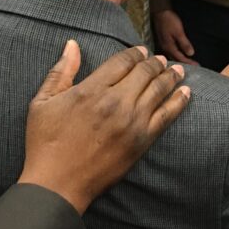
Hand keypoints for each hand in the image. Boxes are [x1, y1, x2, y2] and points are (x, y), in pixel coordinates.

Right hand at [18, 42, 190, 213]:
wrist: (57, 184)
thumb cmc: (45, 144)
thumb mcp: (42, 102)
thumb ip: (61, 71)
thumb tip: (73, 45)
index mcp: (91, 90)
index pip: (122, 61)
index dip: (135, 53)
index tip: (142, 50)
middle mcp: (115, 102)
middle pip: (144, 72)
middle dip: (155, 62)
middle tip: (161, 59)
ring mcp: (132, 122)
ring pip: (158, 90)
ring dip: (170, 76)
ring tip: (177, 70)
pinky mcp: (142, 141)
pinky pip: (167, 115)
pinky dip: (179, 101)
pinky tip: (186, 92)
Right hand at [153, 9, 197, 64]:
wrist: (160, 12)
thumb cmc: (169, 21)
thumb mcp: (178, 31)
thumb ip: (184, 43)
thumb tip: (191, 54)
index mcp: (168, 47)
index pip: (180, 58)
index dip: (189, 63)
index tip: (197, 66)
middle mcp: (165, 48)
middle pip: (176, 59)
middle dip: (185, 64)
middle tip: (194, 67)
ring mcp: (163, 45)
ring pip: (173, 56)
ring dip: (180, 60)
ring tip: (188, 63)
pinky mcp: (164, 42)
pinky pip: (171, 52)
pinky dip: (177, 55)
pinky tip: (180, 55)